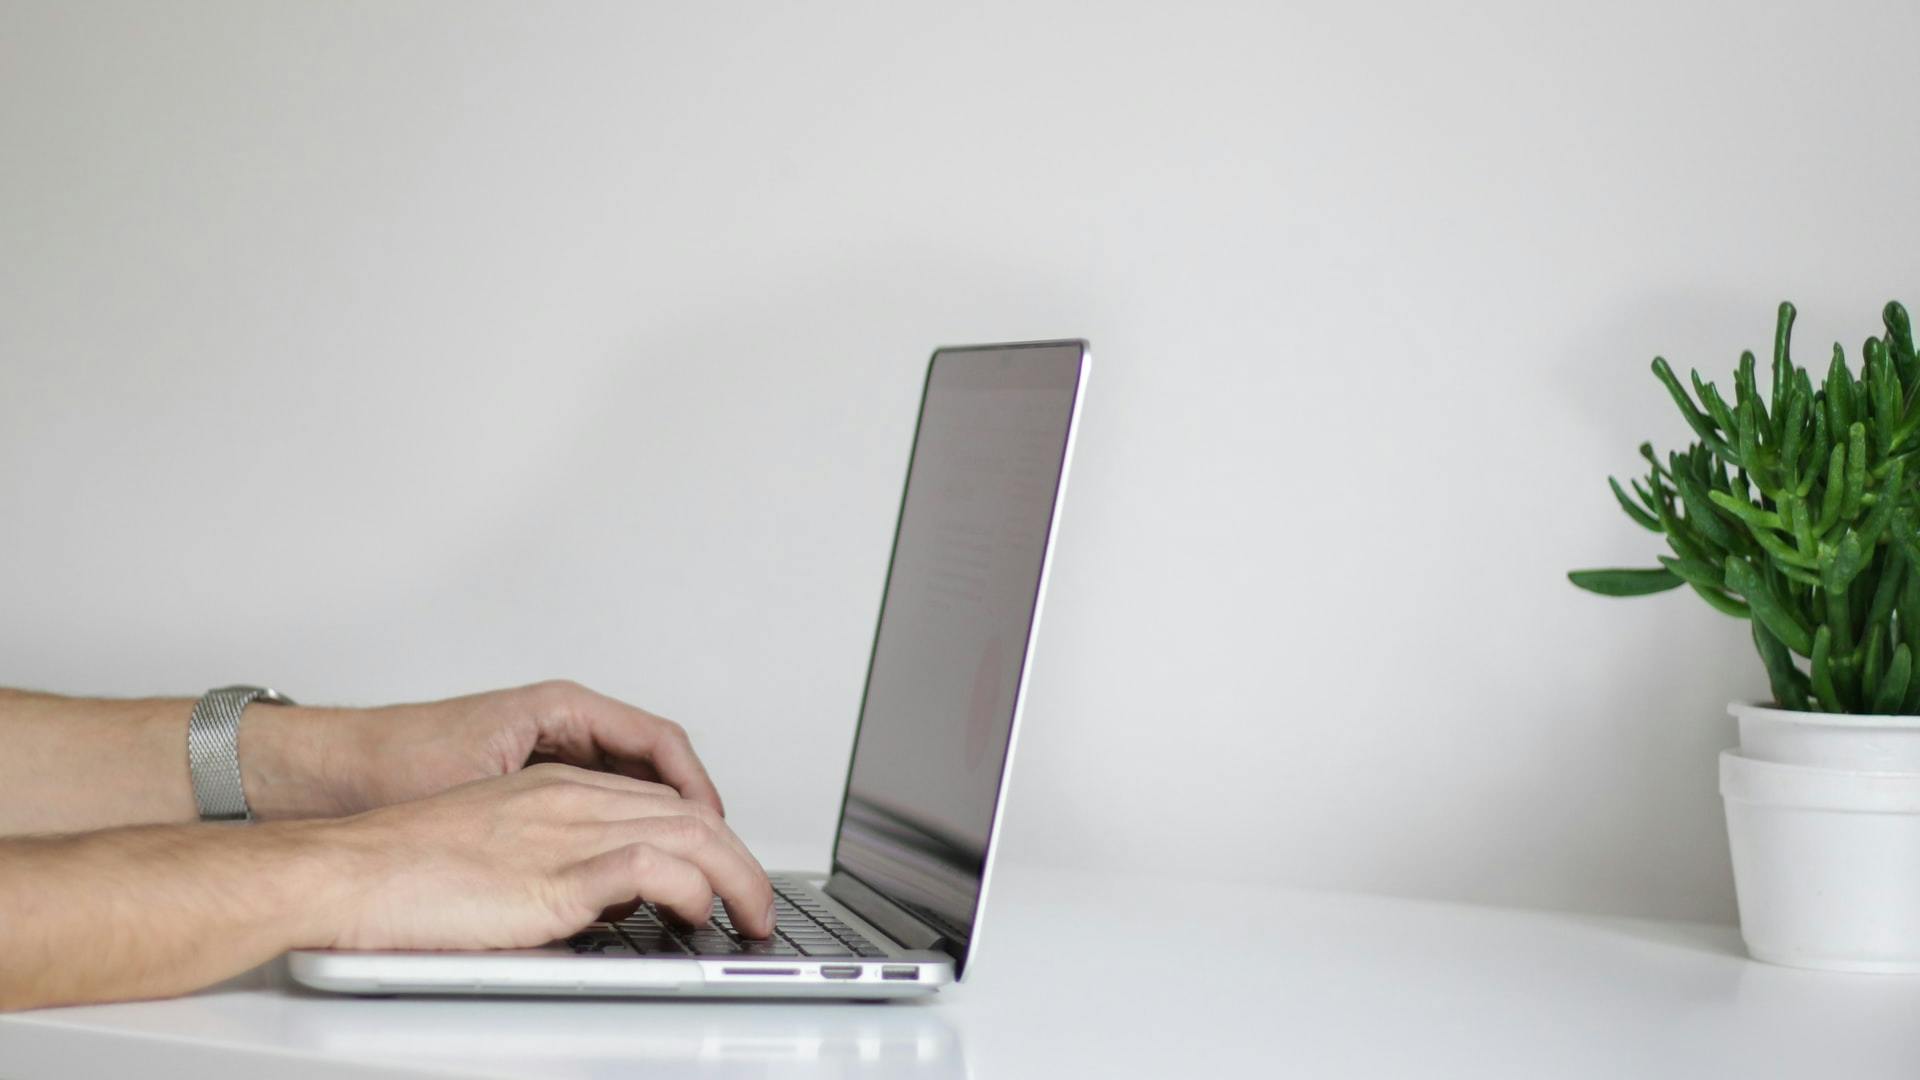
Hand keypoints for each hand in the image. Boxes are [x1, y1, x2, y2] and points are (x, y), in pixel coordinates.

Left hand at [242, 680, 724, 820]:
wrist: (324, 772)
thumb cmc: (390, 762)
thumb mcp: (486, 786)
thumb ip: (554, 811)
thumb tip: (617, 843)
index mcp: (560, 708)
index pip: (658, 741)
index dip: (696, 787)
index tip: (714, 825)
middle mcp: (560, 723)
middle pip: (653, 761)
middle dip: (687, 807)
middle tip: (712, 853)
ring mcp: (546, 749)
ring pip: (627, 784)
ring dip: (656, 820)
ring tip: (679, 862)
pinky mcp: (528, 778)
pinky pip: (596, 800)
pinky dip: (620, 829)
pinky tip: (623, 865)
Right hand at [321, 763, 774, 949]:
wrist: (345, 870)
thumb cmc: (398, 869)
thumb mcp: (494, 853)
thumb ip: (552, 865)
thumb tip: (599, 904)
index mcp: (553, 787)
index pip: (659, 799)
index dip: (706, 835)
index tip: (726, 870)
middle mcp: (569, 799)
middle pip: (688, 812)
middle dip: (740, 857)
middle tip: (757, 901)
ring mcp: (564, 832)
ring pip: (688, 833)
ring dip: (735, 877)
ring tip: (751, 915)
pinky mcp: (553, 875)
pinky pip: (650, 870)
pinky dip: (692, 889)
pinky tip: (700, 912)